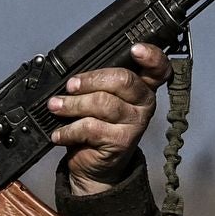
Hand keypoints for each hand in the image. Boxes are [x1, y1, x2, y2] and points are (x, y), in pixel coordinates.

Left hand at [49, 42, 168, 193]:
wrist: (95, 165)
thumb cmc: (96, 125)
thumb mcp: (99, 98)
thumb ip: (97, 82)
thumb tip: (73, 73)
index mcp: (142, 86)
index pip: (158, 67)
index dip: (152, 55)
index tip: (135, 49)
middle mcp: (144, 103)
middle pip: (124, 80)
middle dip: (90, 80)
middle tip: (70, 86)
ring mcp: (135, 123)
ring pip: (103, 103)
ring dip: (73, 104)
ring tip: (55, 106)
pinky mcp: (121, 142)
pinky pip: (91, 128)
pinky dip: (69, 130)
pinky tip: (59, 133)